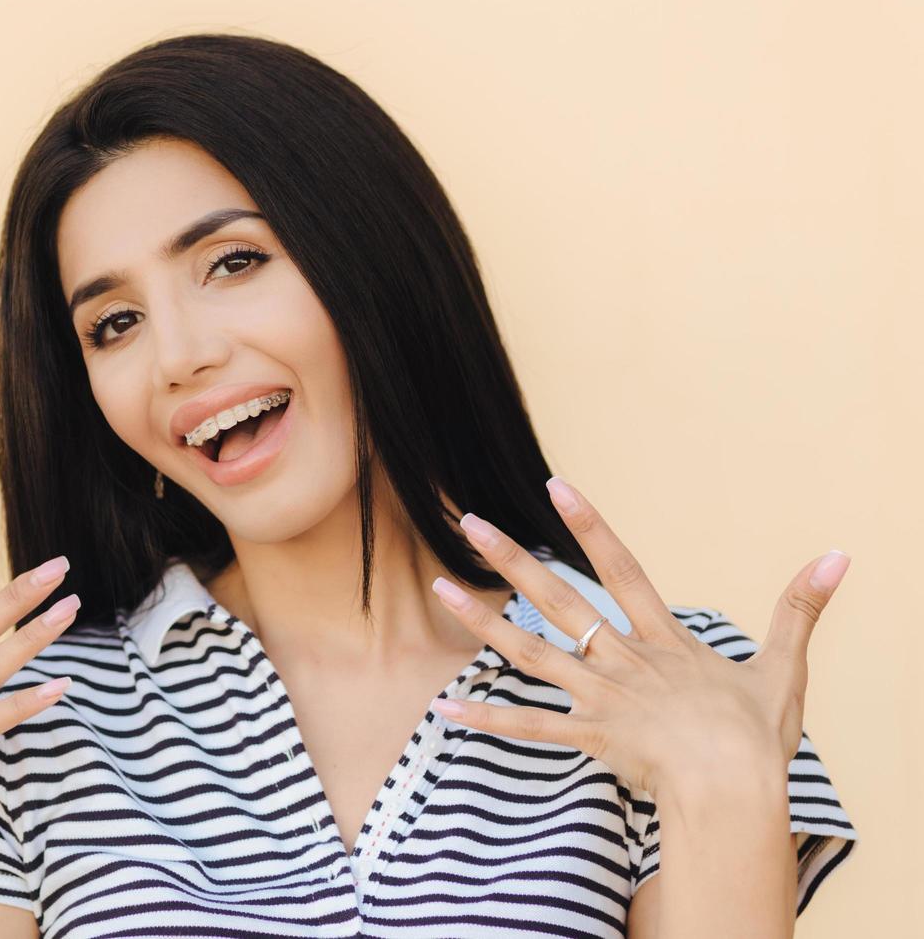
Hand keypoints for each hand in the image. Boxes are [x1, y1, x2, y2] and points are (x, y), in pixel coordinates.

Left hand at [427, 477, 849, 797]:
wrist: (737, 790)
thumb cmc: (758, 738)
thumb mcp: (783, 667)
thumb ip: (800, 609)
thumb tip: (838, 557)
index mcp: (662, 640)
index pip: (620, 567)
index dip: (589, 524)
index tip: (555, 486)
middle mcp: (622, 659)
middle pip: (560, 599)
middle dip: (512, 558)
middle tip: (469, 523)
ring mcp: (600, 696)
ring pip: (531, 652)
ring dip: (483, 621)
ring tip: (440, 588)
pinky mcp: (588, 736)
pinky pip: (528, 726)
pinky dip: (487, 717)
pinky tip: (444, 706)